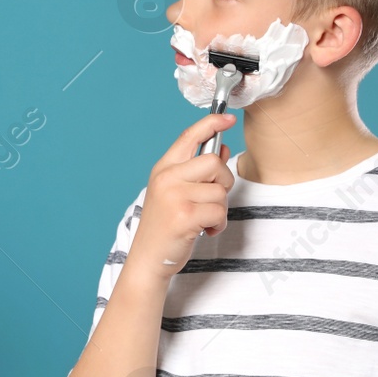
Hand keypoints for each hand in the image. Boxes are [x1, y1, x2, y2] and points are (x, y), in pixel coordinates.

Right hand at [124, 113, 236, 278]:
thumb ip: (197, 171)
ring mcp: (174, 196)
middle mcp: (166, 178)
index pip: (189, 136)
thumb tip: (223, 149)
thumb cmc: (165, 226)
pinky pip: (219, 211)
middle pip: (213, 162)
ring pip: (220, 191)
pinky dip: (218, 224)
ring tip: (204, 220)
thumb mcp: (175, 192)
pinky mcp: (184, 216)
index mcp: (163, 169)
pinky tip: (204, 230)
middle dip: (223, 180)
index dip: (211, 124)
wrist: (149, 259)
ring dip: (220, 209)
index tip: (228, 118)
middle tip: (213, 197)